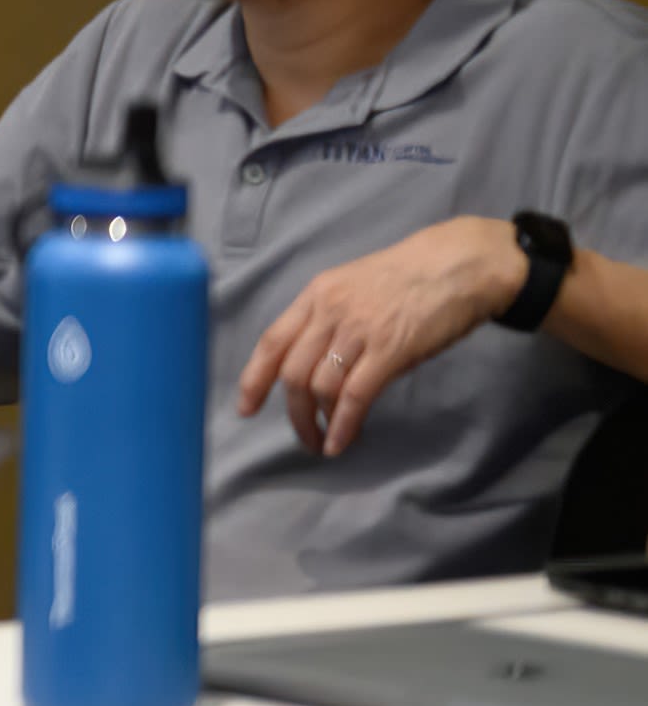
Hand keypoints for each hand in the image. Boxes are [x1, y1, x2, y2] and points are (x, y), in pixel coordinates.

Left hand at [238, 217, 523, 455]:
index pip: (271, 342)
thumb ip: (330, 320)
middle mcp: (330, 312)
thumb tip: (316, 365)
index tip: (246, 407)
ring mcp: (359, 331)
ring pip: (320, 387)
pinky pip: (355, 395)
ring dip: (317, 422)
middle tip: (303, 436)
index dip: (253, 379)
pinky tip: (342, 441)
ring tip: (324, 441)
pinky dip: (343, 424)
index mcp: (316, 295)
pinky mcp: (391, 350)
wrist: (459, 264)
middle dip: (292, 412)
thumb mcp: (354, 287)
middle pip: (293, 372)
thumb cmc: (409, 277)